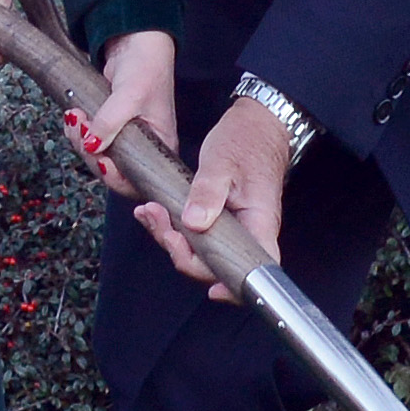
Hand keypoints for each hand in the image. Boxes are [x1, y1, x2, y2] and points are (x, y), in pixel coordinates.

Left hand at [74, 31, 179, 203]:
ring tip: (76, 116)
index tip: (100, 161)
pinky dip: (77, 131)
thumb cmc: (147, 67)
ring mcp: (125, 138)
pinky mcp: (108, 128)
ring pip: (96, 155)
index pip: (138, 180)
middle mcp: (144, 148)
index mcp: (161, 146)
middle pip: (111, 171)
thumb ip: (110, 122)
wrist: (134, 43)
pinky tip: (75, 116)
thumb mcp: (130, 95)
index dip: (116, 178)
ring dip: (79, 139)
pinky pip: (88, 140)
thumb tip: (92, 145)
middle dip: (90, 153)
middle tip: (81, 127)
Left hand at [136, 90, 291, 301]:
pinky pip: (198, 234)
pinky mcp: (221, 218)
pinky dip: (174, 227)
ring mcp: (235, 226)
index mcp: (259, 220)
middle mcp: (249, 230)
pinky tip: (156, 212)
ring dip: (173, 238)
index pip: (254, 267)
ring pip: (203, 250)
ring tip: (151, 213)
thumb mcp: (222, 161)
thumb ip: (207, 192)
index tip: (211, 287)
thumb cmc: (248, 140)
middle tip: (159, 224)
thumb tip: (194, 223)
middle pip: (217, 263)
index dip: (233, 285)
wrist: (258, 123)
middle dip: (183, 253)